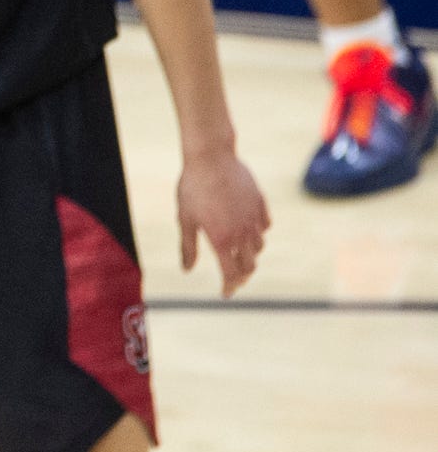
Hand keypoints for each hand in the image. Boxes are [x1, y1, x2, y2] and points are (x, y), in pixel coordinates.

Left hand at [176, 149, 268, 296]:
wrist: (211, 157)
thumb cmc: (192, 188)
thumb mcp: (185, 219)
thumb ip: (188, 247)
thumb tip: (187, 270)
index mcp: (222, 240)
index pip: (231, 273)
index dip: (229, 286)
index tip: (225, 293)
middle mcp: (242, 232)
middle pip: (250, 264)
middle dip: (242, 276)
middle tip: (235, 281)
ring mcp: (254, 217)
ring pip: (259, 245)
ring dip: (251, 255)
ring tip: (241, 256)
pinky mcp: (260, 203)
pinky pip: (265, 225)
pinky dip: (259, 233)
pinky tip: (252, 231)